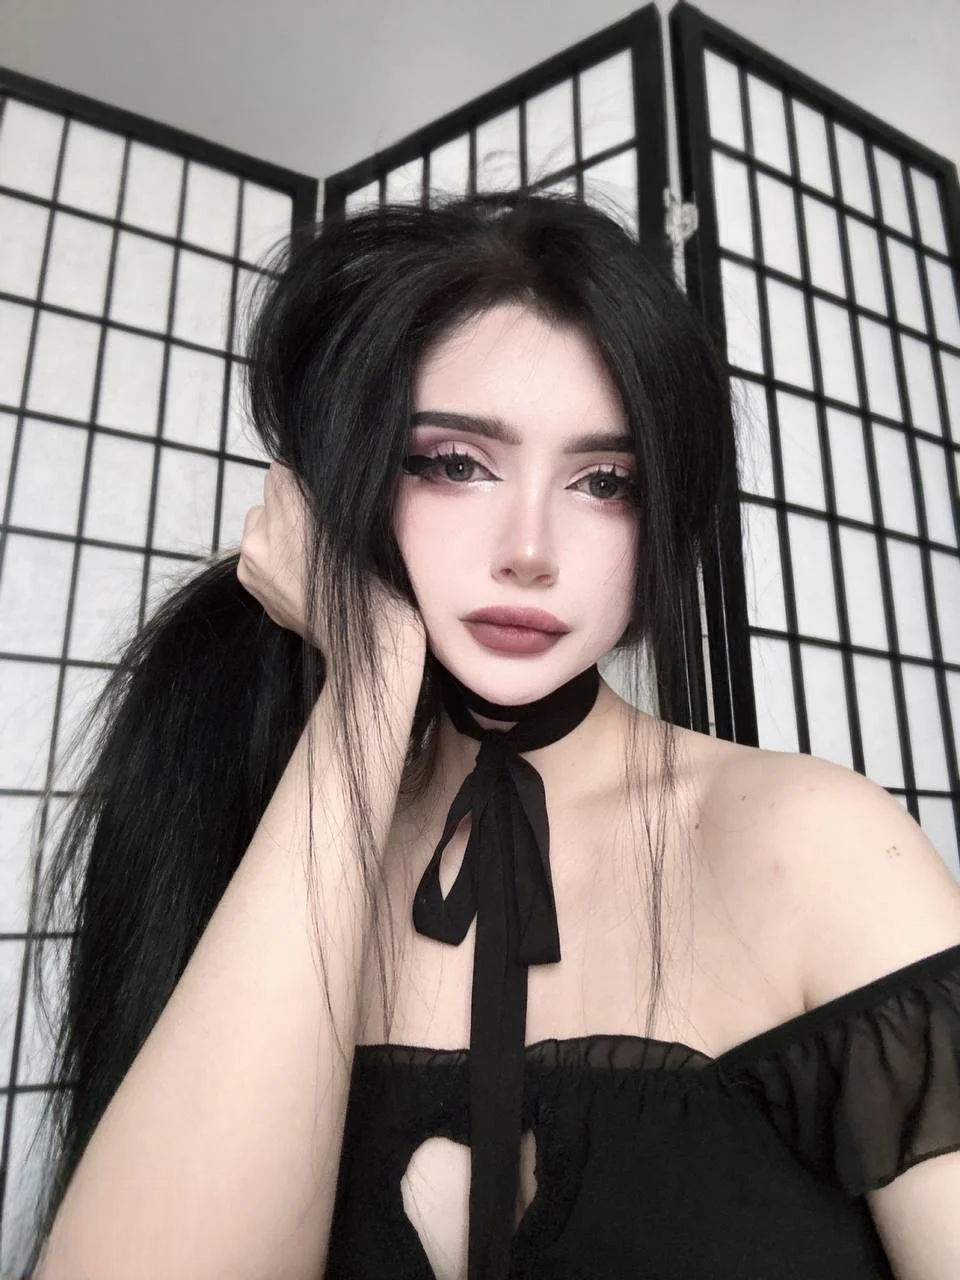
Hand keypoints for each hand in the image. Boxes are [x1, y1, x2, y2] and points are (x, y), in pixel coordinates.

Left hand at [237, 463, 425, 681]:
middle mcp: (267, 531)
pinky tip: (298, 570)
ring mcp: (252, 558)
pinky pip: (255, 547)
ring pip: (261, 518)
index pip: (286, 468)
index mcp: (298, 512)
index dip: (308, 478)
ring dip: (280, 524)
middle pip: (272, 490)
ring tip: (309, 551)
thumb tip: (315, 475)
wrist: (366, 645)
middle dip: (294, 501)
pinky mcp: (249, 579)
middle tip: (323, 526)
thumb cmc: (381, 582)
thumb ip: (331, 494)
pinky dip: (273, 551)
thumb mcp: (366, 523)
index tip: (328, 496)